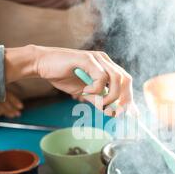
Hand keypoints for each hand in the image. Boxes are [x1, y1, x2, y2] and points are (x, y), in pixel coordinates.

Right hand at [4, 46, 133, 115]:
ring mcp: (97, 58)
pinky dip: (96, 89)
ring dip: (110, 96)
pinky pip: (101, 77)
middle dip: (124, 99)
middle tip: (115, 112)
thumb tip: (111, 112)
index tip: (132, 114)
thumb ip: (98, 100)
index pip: (125, 81)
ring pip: (116, 78)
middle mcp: (105, 60)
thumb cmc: (62, 75)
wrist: (42, 65)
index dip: (129, 98)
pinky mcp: (88, 59)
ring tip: (99, 103)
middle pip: (126, 79)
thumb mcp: (84, 92)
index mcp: (106, 67)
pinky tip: (85, 91)